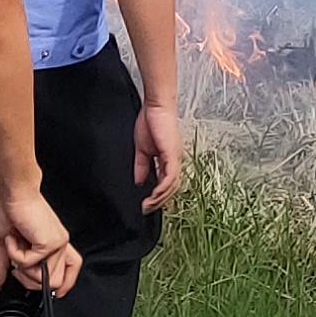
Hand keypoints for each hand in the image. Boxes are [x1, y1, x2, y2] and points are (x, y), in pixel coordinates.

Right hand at [0, 183, 81, 295]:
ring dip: (22, 268)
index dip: (65, 286)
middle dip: (28, 280)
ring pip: (44, 279)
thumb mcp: (4, 243)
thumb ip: (4, 265)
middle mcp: (59, 245)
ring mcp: (57, 244)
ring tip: (15, 246)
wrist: (11, 192)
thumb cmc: (9, 209)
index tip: (53, 295)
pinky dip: (15, 254)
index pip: (71, 269)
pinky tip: (14, 238)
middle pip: (55, 283)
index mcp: (53, 245)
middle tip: (16, 264)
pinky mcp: (51, 243)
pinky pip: (30, 265)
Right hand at [135, 96, 187, 210]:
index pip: (167, 183)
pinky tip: (154, 195)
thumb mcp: (142, 150)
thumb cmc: (150, 122)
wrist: (155, 106)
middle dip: (160, 202)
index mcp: (169, 160)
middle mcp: (175, 161)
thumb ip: (142, 167)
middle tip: (146, 210)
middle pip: (172, 188)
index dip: (158, 196)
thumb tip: (140, 182)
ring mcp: (176, 158)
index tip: (147, 205)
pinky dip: (163, 188)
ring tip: (148, 206)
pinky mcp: (172, 154)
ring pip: (172, 186)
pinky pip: (170, 177)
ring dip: (160, 198)